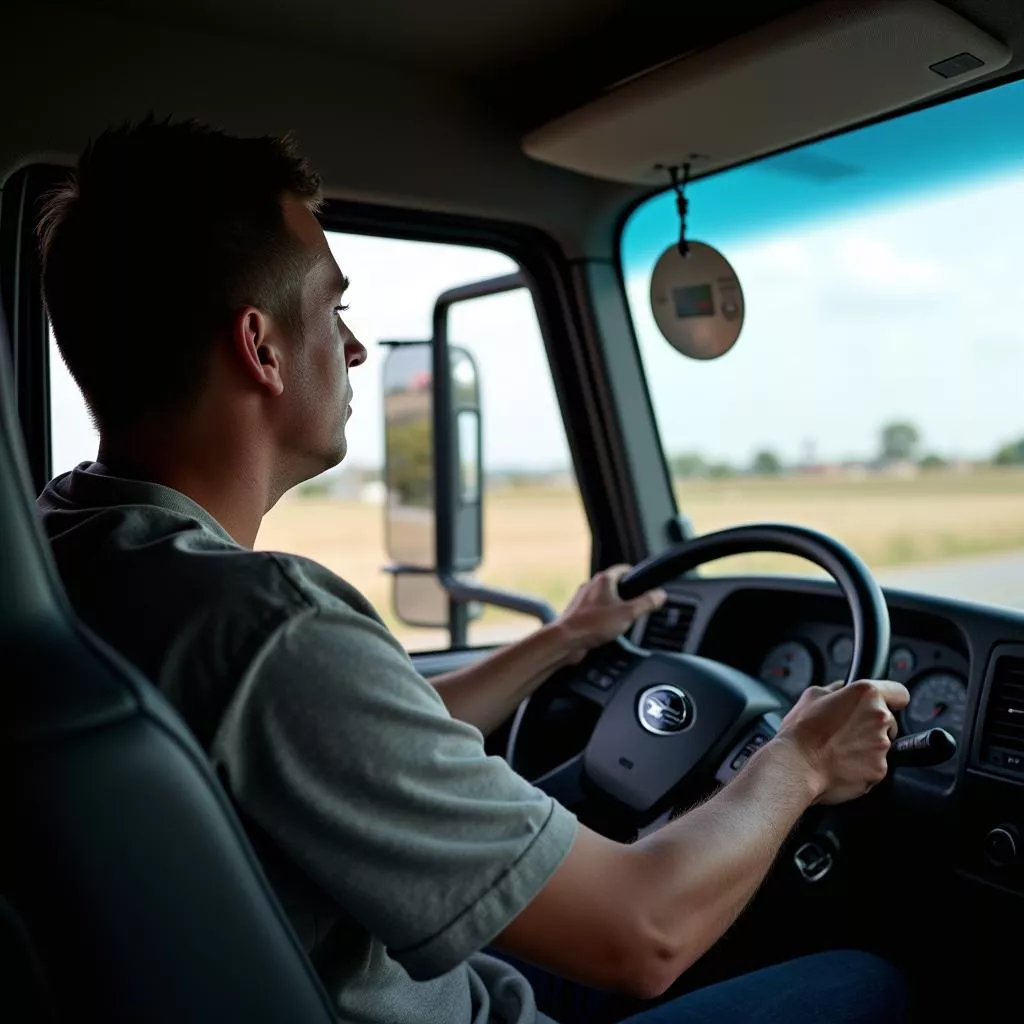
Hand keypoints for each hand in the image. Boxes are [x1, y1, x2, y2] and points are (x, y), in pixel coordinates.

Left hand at [556, 564, 666, 662]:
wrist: (566, 640)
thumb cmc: (594, 624)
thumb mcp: (628, 614)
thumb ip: (646, 603)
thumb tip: (661, 594)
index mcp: (604, 580)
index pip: (623, 569)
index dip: (635, 575)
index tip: (644, 583)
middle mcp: (590, 585)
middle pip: (612, 584)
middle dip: (625, 593)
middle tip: (636, 605)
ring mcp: (581, 599)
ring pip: (602, 598)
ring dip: (612, 605)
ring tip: (622, 619)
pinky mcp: (576, 613)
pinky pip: (593, 611)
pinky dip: (601, 616)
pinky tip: (606, 628)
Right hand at [774, 679, 910, 804]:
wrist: (797, 765)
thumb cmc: (801, 731)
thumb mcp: (812, 695)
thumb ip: (836, 689)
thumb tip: (841, 689)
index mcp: (866, 694)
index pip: (899, 693)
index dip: (891, 699)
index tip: (885, 705)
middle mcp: (880, 718)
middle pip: (888, 721)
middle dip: (870, 725)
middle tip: (845, 731)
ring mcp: (882, 746)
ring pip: (880, 744)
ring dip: (865, 746)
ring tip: (839, 749)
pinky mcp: (879, 770)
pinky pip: (874, 766)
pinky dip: (861, 766)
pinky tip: (841, 764)